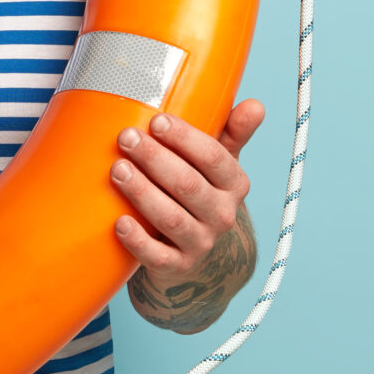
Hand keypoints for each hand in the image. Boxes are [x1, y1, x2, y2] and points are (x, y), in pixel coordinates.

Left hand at [114, 99, 267, 334]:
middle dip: (155, 159)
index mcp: (234, 185)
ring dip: (142, 193)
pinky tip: (119, 223)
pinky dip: (138, 241)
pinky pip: (157, 257)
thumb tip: (256, 105)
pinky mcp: (177, 268)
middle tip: (126, 138)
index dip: (185, 139)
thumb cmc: (201, 196)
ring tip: (116, 170)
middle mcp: (222, 215)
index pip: (214, 158)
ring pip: (171, 218)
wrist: (199, 258)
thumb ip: (233, 134)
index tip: (157, 120)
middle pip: (188, 185)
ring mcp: (201, 244)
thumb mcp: (218, 167)